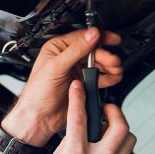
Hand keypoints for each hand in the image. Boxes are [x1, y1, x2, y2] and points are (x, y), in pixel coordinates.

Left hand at [3, 28, 122, 145]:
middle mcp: (68, 58)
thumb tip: (91, 35)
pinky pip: (99, 77)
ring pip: (98, 64)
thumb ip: (76, 50)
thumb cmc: (38, 94)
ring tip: (116, 70)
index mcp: (58, 48)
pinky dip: (108, 77)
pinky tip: (114, 77)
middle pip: (94, 52)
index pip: (82, 37)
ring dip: (109, 66)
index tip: (113, 39)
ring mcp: (76, 71)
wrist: (40, 118)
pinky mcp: (82, 84)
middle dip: (106, 56)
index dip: (100, 37)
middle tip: (114, 61)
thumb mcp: (56, 67)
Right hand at [41, 80, 135, 153]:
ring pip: (129, 139)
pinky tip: (108, 149)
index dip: (79, 98)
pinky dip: (118, 147)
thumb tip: (75, 131)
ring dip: (120, 129)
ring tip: (110, 128)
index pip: (79, 118)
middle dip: (114, 111)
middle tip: (106, 109)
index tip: (79, 89)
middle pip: (119, 125)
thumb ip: (66, 146)